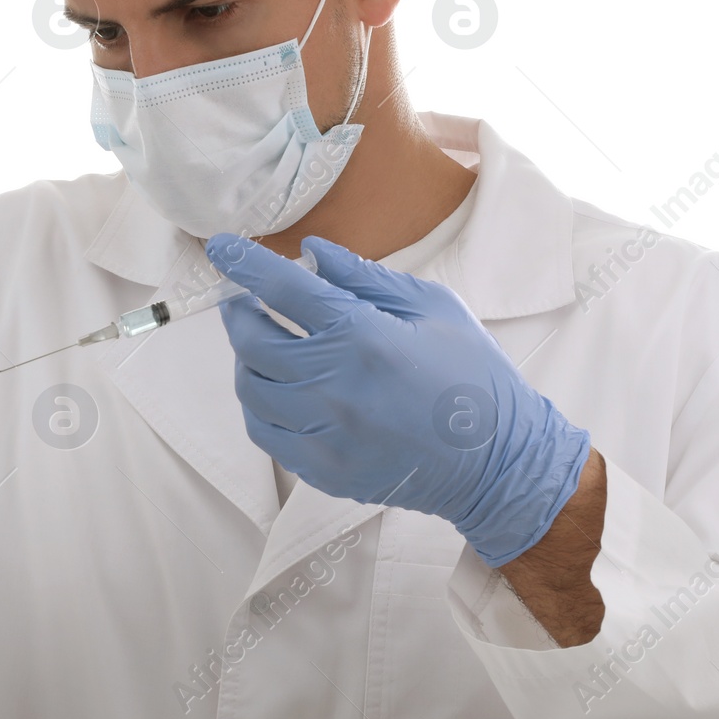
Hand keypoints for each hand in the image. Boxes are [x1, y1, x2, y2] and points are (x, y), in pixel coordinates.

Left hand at [206, 233, 591, 567]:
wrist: (498, 463)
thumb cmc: (473, 376)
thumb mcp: (433, 307)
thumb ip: (367, 277)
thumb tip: (313, 253)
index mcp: (364, 337)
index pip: (284, 288)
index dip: (245, 263)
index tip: (220, 247)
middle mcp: (335, 386)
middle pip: (254, 341)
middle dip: (238, 312)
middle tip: (242, 300)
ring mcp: (326, 434)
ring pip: (251, 388)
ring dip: (246, 359)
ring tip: (259, 343)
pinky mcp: (324, 470)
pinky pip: (265, 433)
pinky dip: (258, 404)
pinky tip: (274, 389)